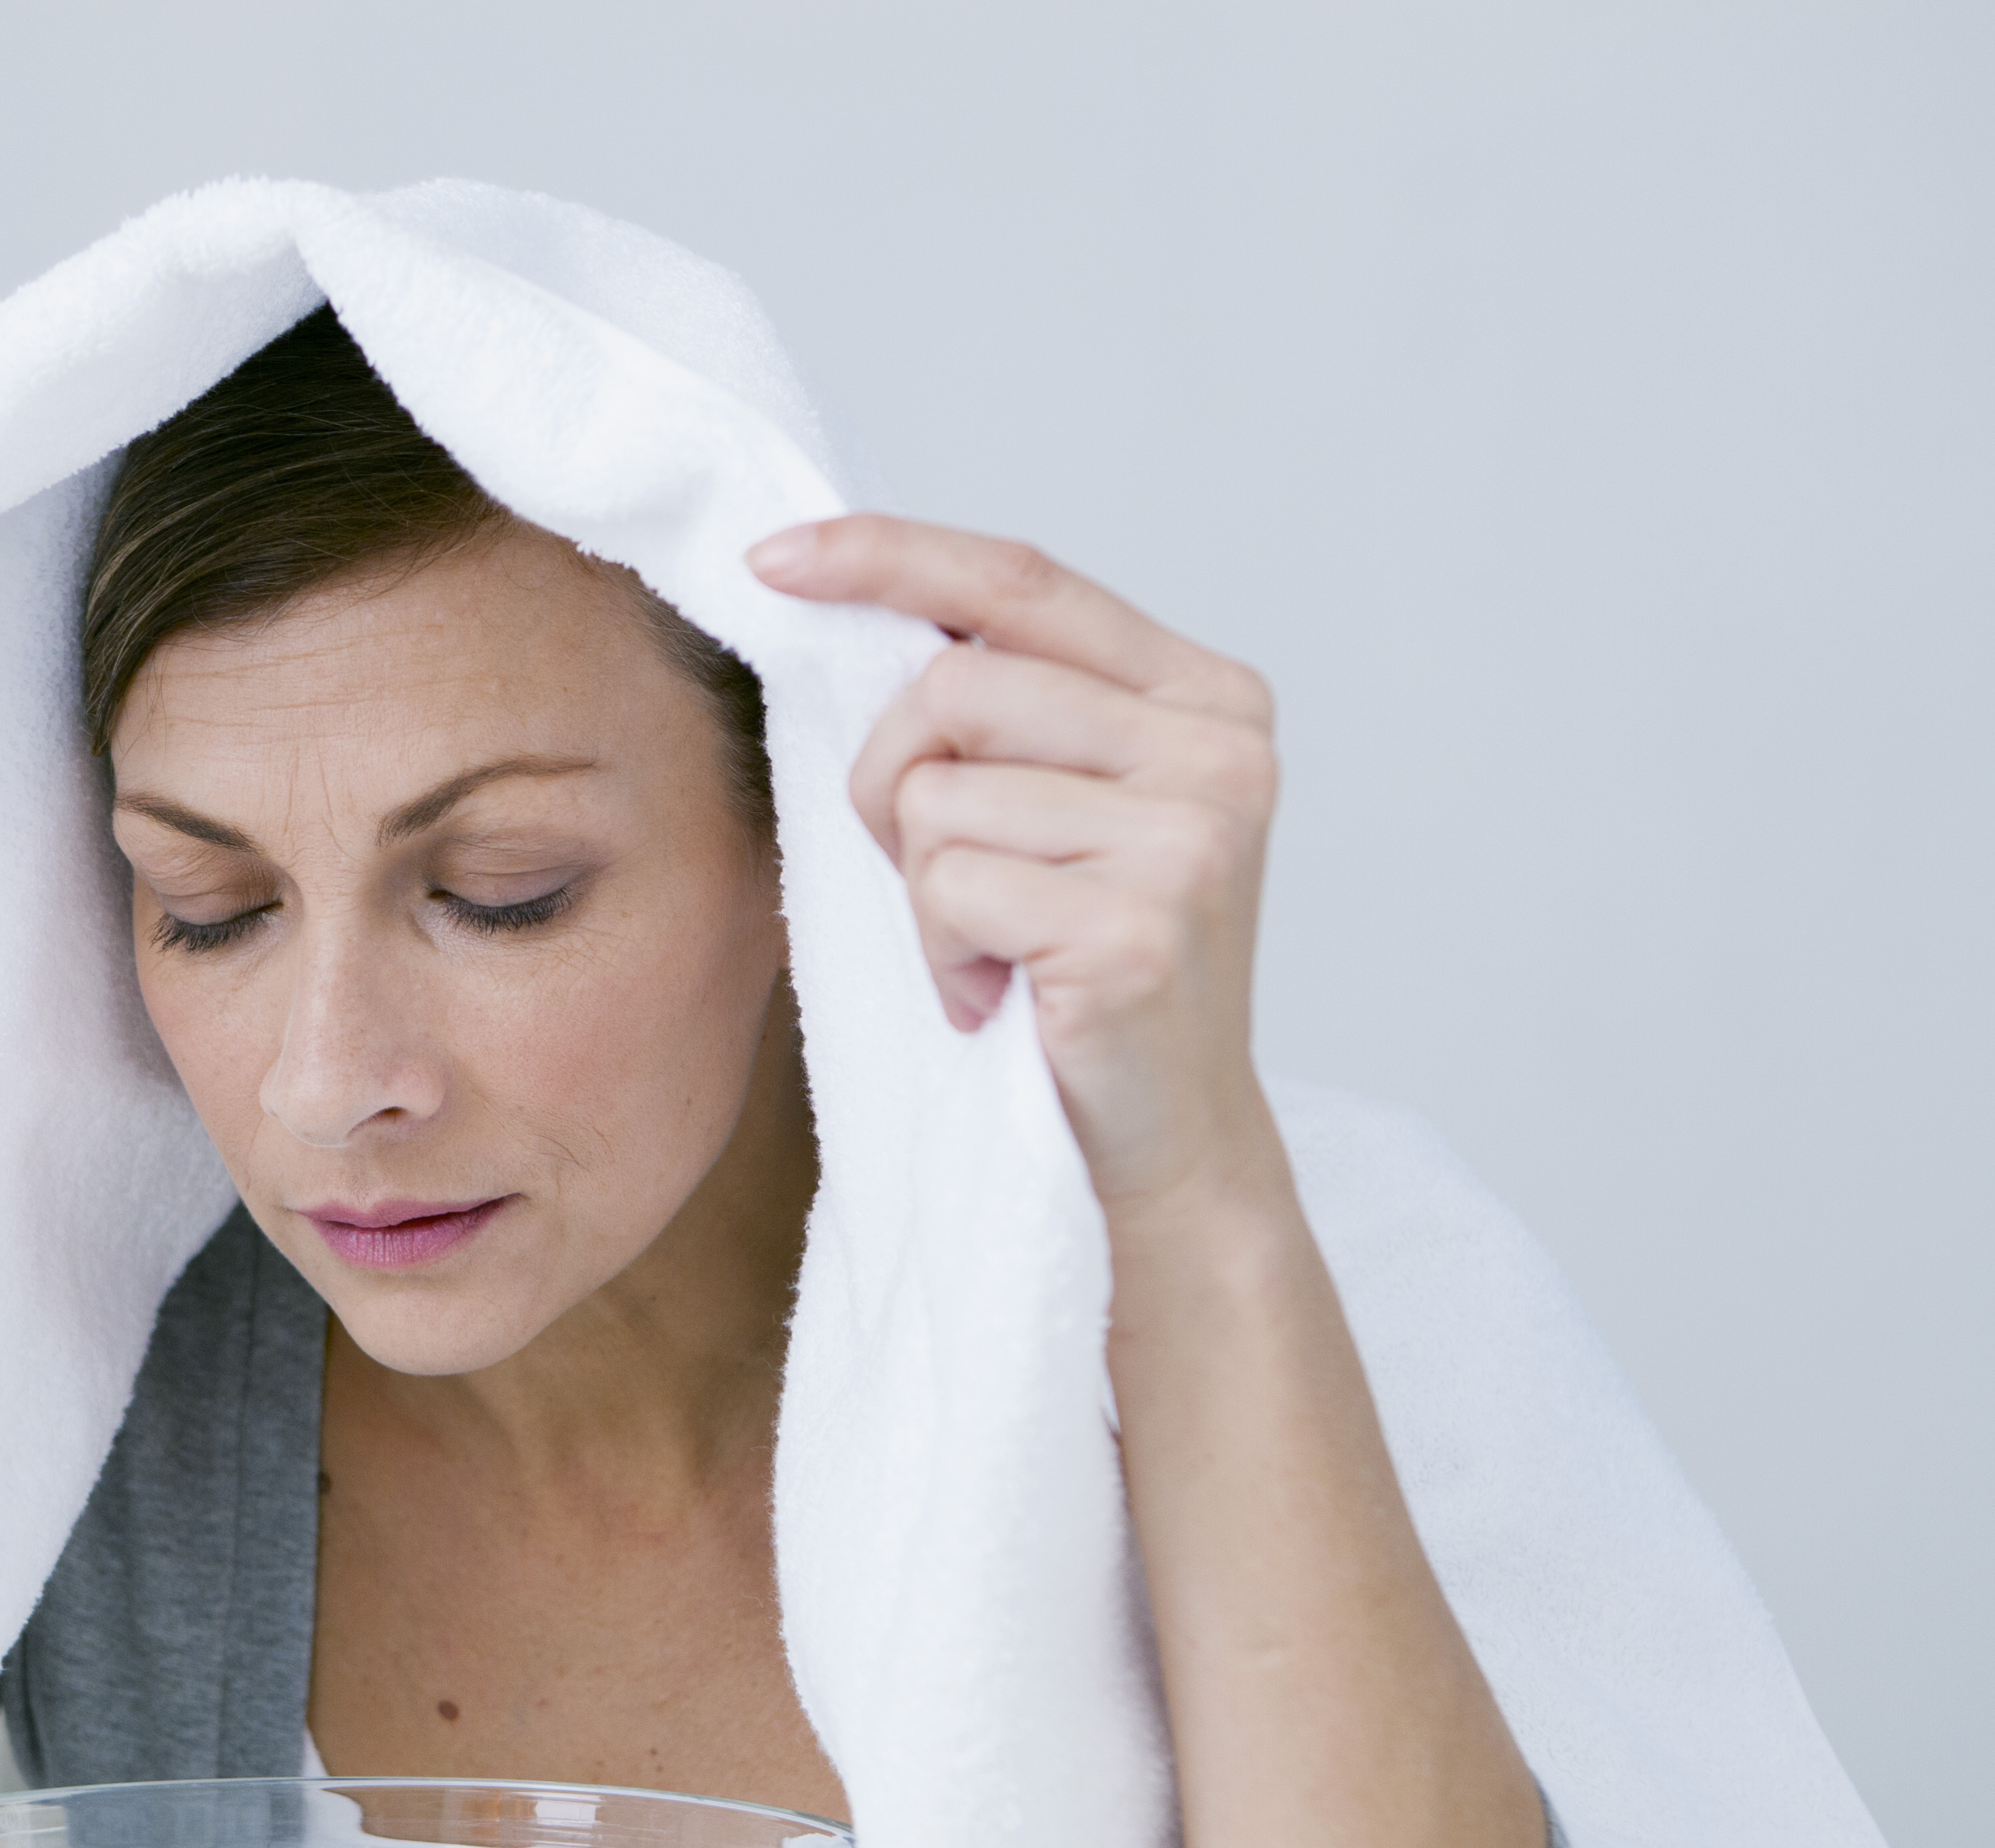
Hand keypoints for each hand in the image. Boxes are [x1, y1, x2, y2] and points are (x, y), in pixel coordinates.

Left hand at [748, 516, 1283, 1216]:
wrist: (1167, 1144)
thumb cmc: (1087, 973)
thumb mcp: (1063, 809)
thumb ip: (1009, 706)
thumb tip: (856, 600)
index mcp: (1206, 693)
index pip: (1022, 581)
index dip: (888, 556)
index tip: (775, 560)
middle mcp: (1219, 746)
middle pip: (955, 690)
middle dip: (895, 785)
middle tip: (940, 880)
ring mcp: (1190, 836)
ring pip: (940, 797)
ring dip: (925, 891)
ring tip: (994, 951)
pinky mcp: (1139, 928)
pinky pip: (950, 889)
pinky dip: (943, 955)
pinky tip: (1001, 997)